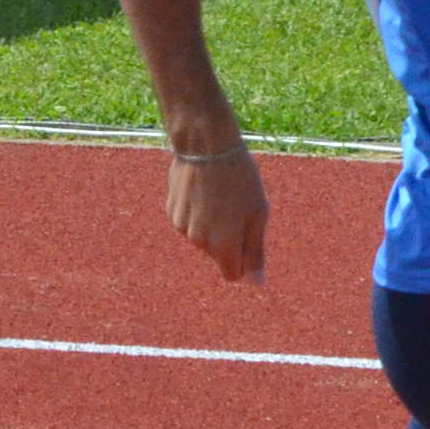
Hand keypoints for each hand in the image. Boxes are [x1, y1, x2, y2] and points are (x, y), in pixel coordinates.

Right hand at [169, 147, 268, 284]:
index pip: (232, 275)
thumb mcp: (258, 213)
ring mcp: (182, 227)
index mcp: (223, 245)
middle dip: (229, 240)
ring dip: (213, 225)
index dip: (243, 262)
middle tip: (239, 208)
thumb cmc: (240, 178)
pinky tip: (205, 190)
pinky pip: (189, 222)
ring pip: (202, 238)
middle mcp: (199, 242)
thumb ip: (255, 251)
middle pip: (218, 255)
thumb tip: (257, 282)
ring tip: (222, 195)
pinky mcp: (171, 212)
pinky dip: (198, 213)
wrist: (206, 146)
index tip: (249, 241)